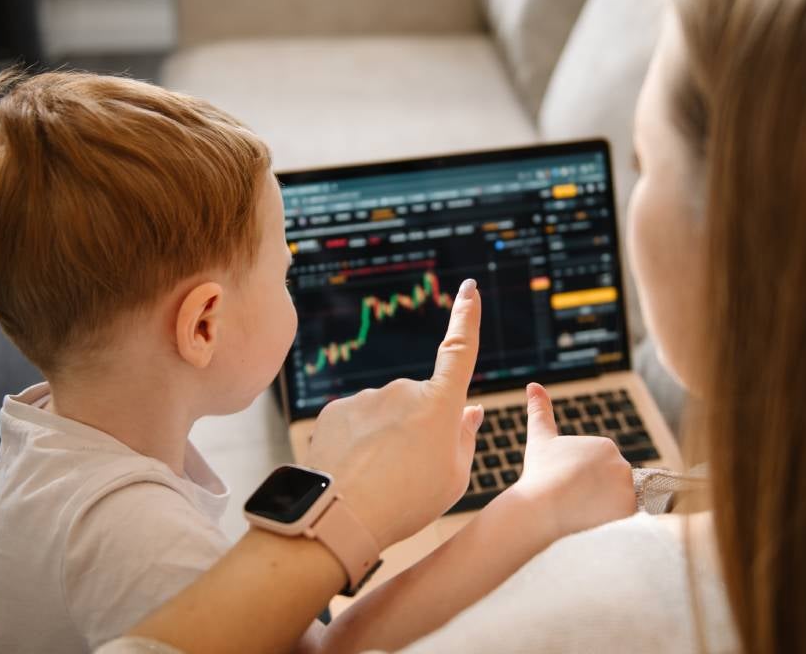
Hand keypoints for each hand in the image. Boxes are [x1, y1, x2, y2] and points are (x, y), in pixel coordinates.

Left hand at [305, 279, 483, 549]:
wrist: (338, 517)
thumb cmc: (406, 503)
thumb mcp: (453, 478)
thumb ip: (464, 438)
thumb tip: (470, 410)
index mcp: (438, 404)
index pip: (459, 350)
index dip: (466, 317)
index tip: (469, 288)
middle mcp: (402, 390)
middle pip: (419, 403)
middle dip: (419, 427)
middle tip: (411, 473)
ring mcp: (366, 398)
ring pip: (385, 415)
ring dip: (386, 438)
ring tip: (380, 480)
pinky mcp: (335, 410)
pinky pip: (356, 422)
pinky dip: (358, 443)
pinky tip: (354, 472)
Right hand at [506, 382, 635, 541]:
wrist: (540, 507)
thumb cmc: (539, 473)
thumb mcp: (540, 438)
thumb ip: (539, 410)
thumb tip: (532, 384)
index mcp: (604, 445)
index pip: (598, 470)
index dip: (579, 481)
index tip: (565, 484)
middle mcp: (622, 462)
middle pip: (610, 486)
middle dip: (593, 495)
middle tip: (571, 500)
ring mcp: (627, 487)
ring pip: (617, 502)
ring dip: (602, 508)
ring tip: (580, 512)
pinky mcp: (630, 510)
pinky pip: (624, 519)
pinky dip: (612, 522)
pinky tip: (592, 522)